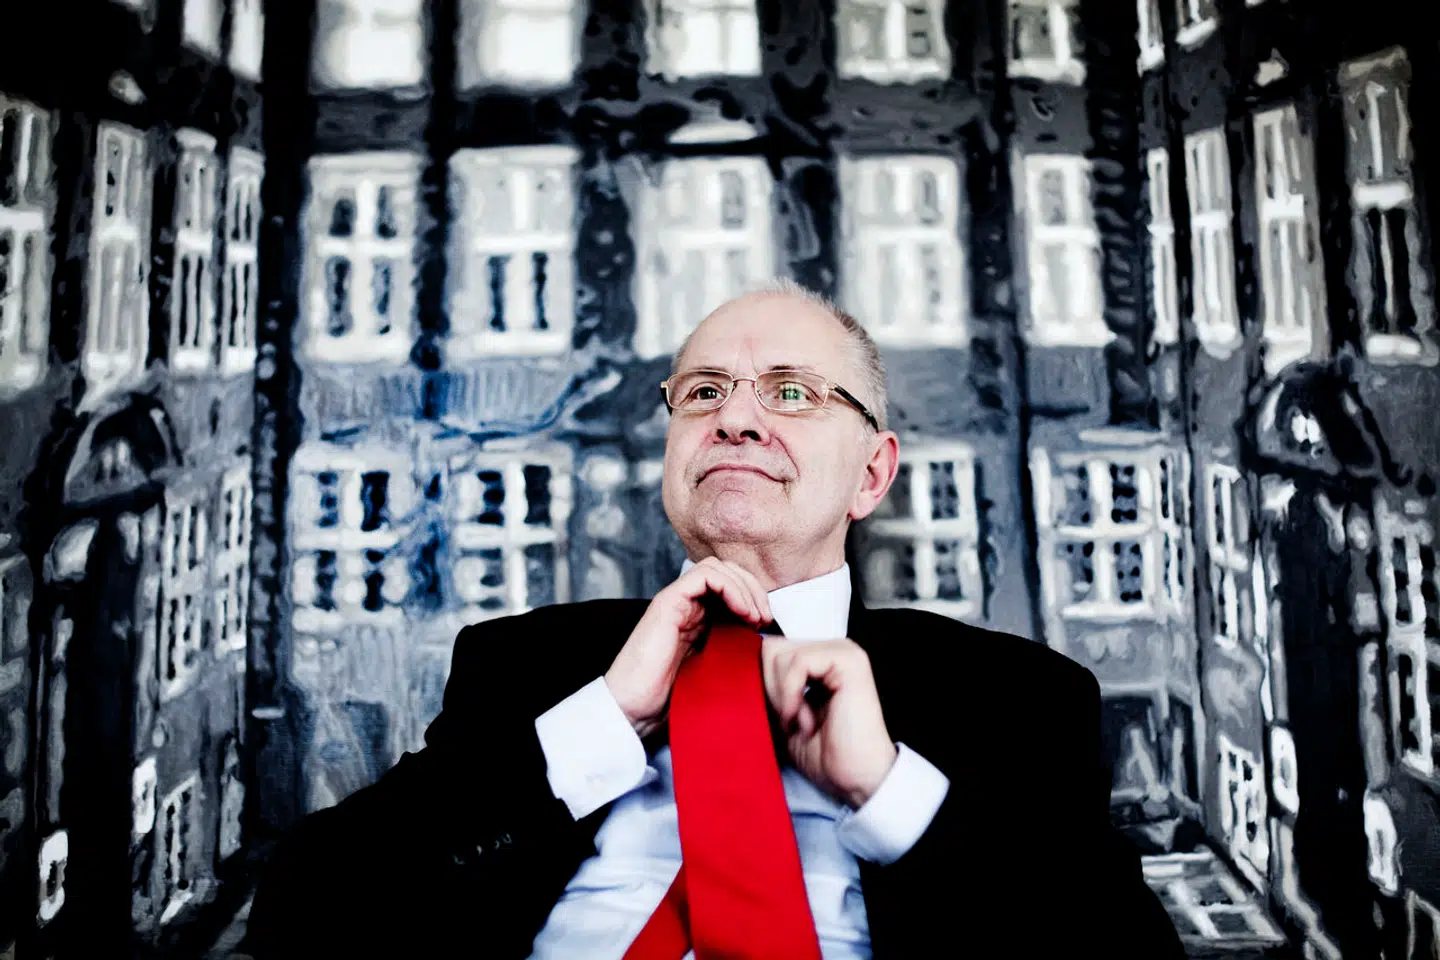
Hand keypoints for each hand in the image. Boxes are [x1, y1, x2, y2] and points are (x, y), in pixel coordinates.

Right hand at [604, 558, 772, 738]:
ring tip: (755, 616)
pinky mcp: (668, 602)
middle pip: (726, 572)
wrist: (634, 709)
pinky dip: (730, 587)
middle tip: (765, 617)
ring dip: (744, 587)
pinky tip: (741, 612)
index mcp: (695, 619)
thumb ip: (730, 649)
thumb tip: (761, 640)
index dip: (753, 597)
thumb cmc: (668, 698)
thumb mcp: (712, 669)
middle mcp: (685, 605)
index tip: (765, 623)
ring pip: (717, 568)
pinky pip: (705, 575)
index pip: (730, 586)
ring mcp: (675, 602)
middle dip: (753, 589)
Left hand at [761, 638, 898, 809]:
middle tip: (792, 721)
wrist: (855, 780)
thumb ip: (768, 689)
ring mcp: (843, 651)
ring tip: (803, 723)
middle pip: (772, 649)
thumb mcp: (784, 716)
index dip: (764, 685)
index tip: (781, 719)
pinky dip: (792, 695)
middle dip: (772, 689)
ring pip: (780, 655)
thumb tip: (737, 669)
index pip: (771, 650)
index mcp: (820, 660)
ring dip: (783, 697)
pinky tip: (807, 720)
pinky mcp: (849, 661)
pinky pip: (797, 663)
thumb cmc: (824, 755)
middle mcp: (832, 649)